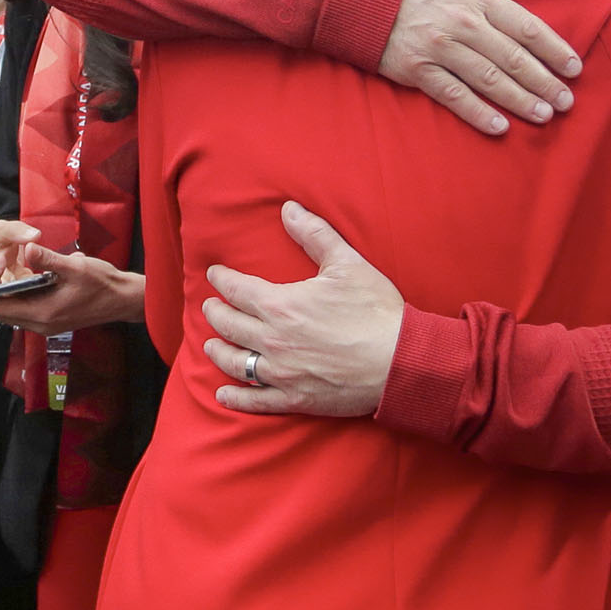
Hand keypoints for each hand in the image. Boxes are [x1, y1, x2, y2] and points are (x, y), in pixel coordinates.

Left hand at [0, 221, 146, 335]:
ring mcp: (48, 325)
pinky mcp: (53, 321)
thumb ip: (49, 258)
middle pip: (2, 314)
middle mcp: (43, 324)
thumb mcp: (76, 266)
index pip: (1, 308)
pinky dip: (12, 301)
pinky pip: (24, 313)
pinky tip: (8, 288)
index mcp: (44, 313)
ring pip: (12, 315)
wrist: (124, 299)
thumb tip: (28, 247)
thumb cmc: (103, 283)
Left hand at [199, 202, 402, 416]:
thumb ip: (315, 234)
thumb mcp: (347, 264)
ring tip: (210, 344)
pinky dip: (236, 398)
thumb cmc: (376, 311)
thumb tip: (289, 208)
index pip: (238, 290)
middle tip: (210, 307)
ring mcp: (282, 372)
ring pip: (236, 362)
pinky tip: (223, 394)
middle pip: (229, 325)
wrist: (400, 361)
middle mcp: (274, 340)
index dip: (222, 280)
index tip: (215, 275)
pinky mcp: (295, 398)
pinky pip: (256, 400)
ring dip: (218, 351)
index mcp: (282, 305)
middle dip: (215, 313)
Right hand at [382, 0, 579, 135]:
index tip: (574, 67)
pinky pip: (454, 95)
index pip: (526, 27)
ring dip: (520, 100)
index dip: (553, 49)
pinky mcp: (417, 70)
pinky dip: (478, 112)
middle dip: (544, 82)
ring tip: (543, 115)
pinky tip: (499, 126)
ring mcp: (441, 50)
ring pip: (490, 80)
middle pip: (514, 58)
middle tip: (566, 102)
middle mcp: (464, 25)